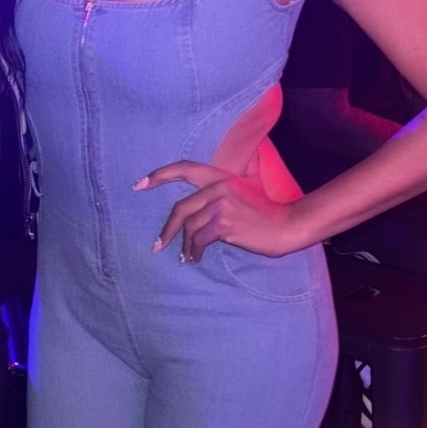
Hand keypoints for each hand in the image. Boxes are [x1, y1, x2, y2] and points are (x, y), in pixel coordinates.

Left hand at [135, 163, 300, 261]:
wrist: (287, 225)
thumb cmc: (267, 212)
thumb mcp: (247, 190)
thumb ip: (225, 190)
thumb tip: (200, 207)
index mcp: (221, 177)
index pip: (185, 169)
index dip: (160, 175)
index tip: (139, 185)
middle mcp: (219, 187)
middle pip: (181, 208)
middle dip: (166, 229)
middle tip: (158, 245)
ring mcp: (221, 205)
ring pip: (189, 227)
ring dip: (184, 246)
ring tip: (186, 257)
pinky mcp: (225, 224)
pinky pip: (200, 239)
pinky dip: (194, 251)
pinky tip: (196, 258)